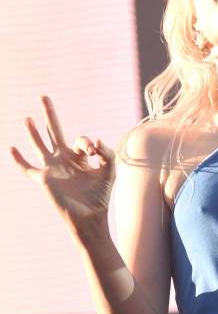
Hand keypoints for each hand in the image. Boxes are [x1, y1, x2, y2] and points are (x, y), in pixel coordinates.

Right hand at [9, 96, 115, 238]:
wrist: (90, 216)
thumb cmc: (101, 195)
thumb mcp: (109, 171)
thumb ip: (107, 154)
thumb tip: (96, 140)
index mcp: (82, 157)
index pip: (82, 140)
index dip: (89, 143)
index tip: (94, 152)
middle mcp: (65, 159)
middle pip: (55, 132)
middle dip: (50, 115)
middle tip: (44, 96)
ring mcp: (53, 168)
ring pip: (40, 145)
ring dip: (34, 132)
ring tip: (27, 118)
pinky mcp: (43, 179)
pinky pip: (27, 168)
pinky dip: (19, 159)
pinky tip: (12, 148)